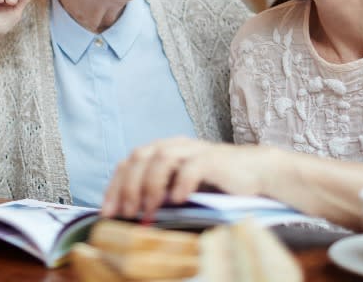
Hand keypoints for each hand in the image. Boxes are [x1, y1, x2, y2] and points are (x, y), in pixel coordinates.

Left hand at [100, 138, 271, 219]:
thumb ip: (158, 193)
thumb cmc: (214, 183)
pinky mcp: (213, 159)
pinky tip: (177, 200)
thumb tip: (130, 215)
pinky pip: (191, 167)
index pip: (128, 163)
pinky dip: (180, 183)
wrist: (254, 171)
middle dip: (128, 188)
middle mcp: (173, 146)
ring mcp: (193, 150)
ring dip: (150, 187)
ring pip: (160, 159)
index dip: (115, 187)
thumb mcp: (179, 186)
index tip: (108, 212)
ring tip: (149, 211)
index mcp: (161, 151)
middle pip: (139, 158)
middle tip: (126, 214)